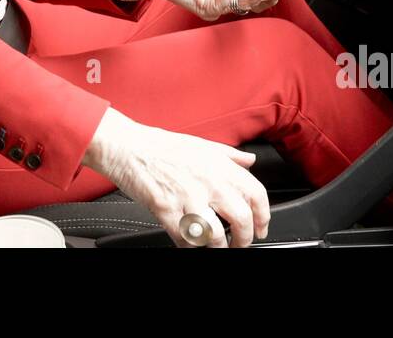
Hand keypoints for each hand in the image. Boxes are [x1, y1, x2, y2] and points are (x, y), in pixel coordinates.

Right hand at [82, 108, 269, 246]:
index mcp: (219, 165)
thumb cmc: (162, 147)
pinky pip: (186, 240)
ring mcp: (187, 198)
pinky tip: (192, 242)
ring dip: (218, 247)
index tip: (261, 226)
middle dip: (245, 239)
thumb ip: (229, 155)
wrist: (128, 148)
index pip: (256, 194)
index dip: (263, 216)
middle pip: (241, 219)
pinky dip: (192, 246)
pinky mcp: (167, 211)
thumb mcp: (202, 144)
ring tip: (216, 246)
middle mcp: (208, 182)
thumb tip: (249, 161)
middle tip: (240, 243)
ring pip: (215, 236)